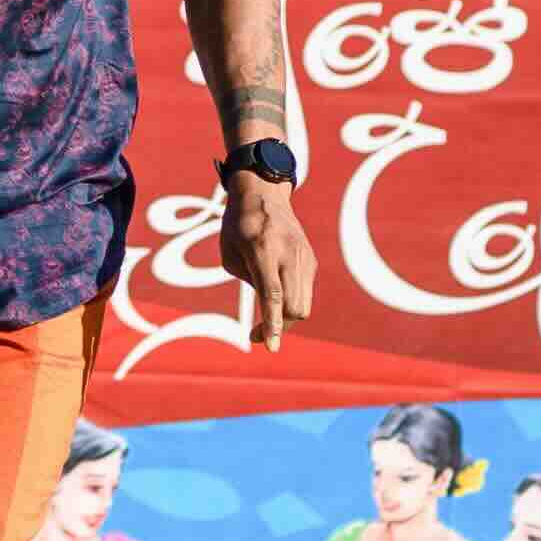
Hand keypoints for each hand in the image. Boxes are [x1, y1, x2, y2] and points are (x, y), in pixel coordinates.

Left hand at [220, 163, 314, 352]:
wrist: (263, 193)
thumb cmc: (238, 224)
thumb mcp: (230, 254)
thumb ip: (250, 281)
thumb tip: (271, 308)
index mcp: (262, 249)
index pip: (272, 294)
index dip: (272, 324)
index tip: (270, 347)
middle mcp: (288, 253)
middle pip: (295, 307)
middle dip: (280, 327)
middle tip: (260, 334)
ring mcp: (304, 257)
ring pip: (304, 304)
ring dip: (287, 318)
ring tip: (268, 320)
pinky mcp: (310, 260)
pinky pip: (304, 292)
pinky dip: (291, 302)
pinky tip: (277, 295)